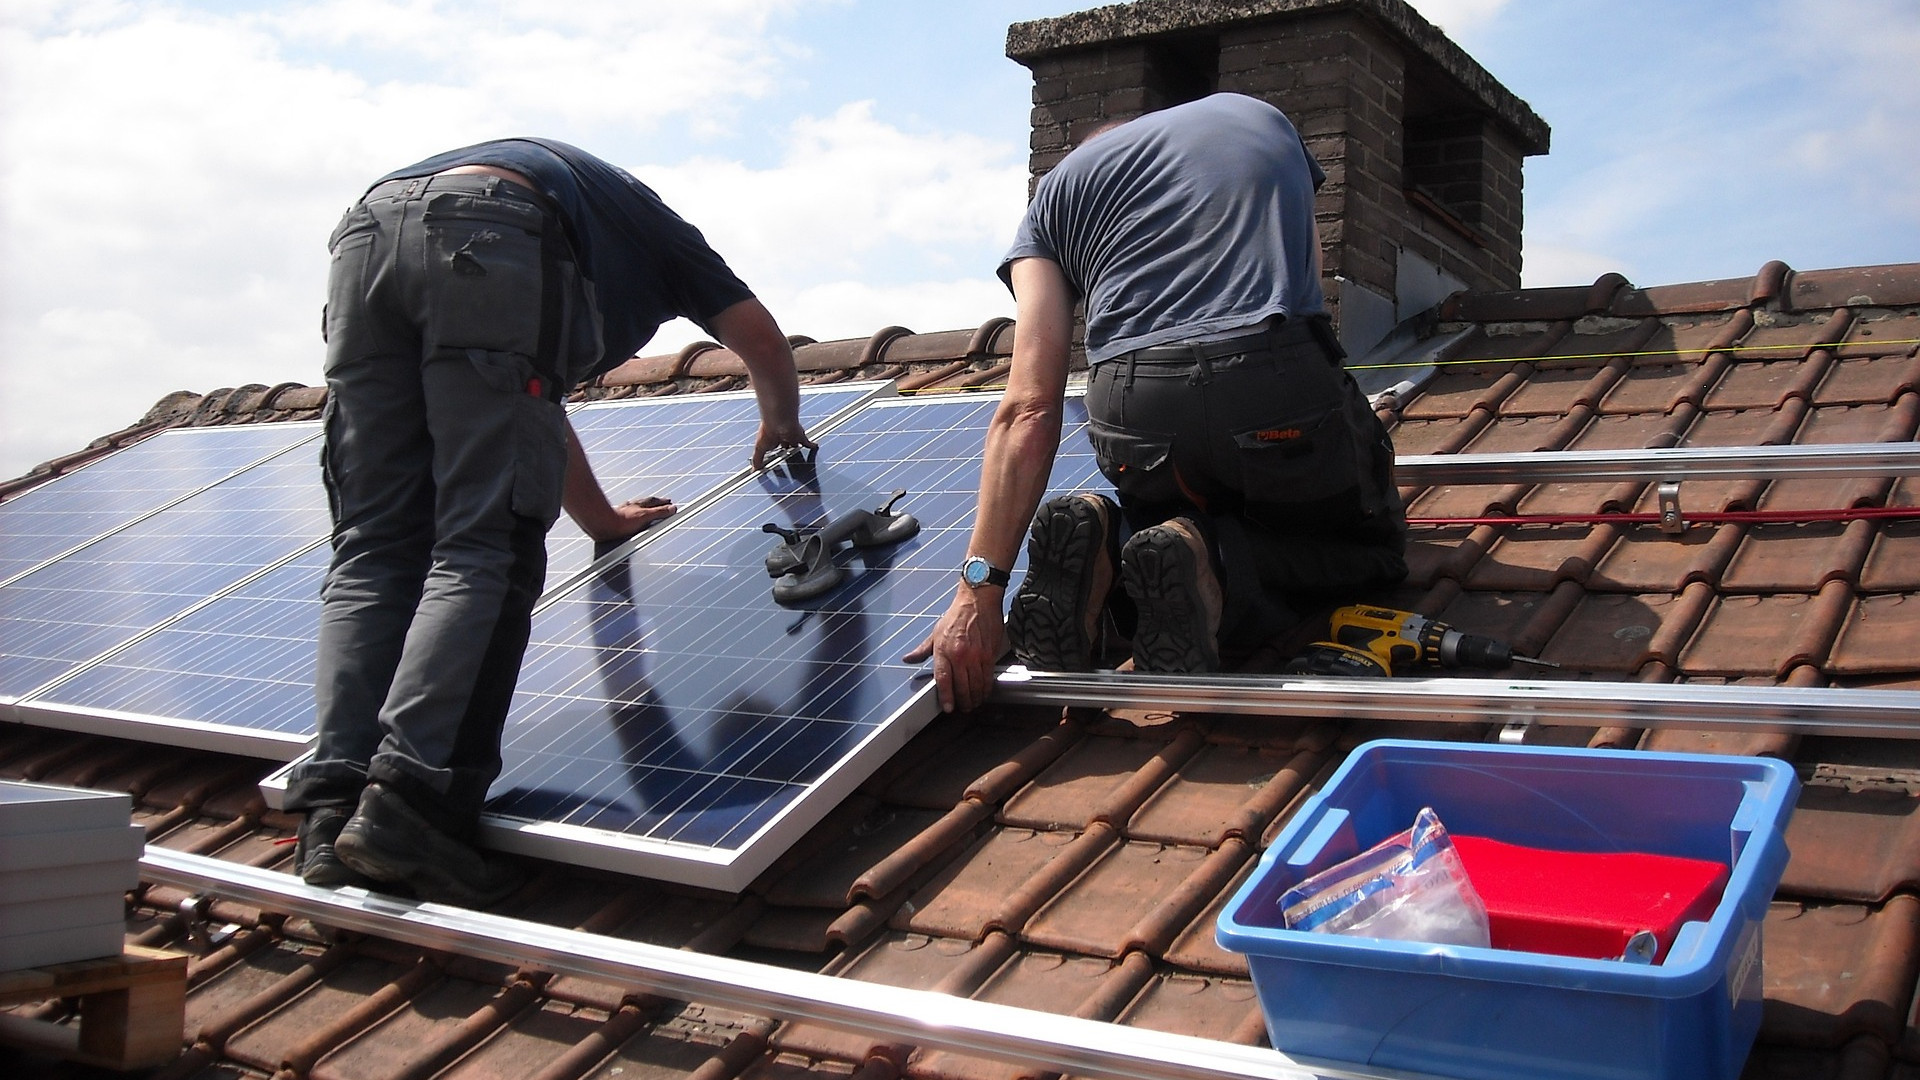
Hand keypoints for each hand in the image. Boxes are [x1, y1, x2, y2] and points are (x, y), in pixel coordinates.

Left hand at [587, 495, 674, 542]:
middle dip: (655, 505)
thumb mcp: (645, 517)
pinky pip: (626, 516)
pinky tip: (628, 520)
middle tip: (662, 505)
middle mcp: (631, 507)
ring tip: (647, 511)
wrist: (602, 527)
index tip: (670, 503)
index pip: (654, 501)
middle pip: (645, 503)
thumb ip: (659, 513)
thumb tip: (673, 508)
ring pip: (635, 509)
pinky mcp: (615, 519)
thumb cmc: (621, 522)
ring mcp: (623, 513)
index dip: (663, 503)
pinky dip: (631, 516)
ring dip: (642, 509)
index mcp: (639, 505)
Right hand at [753, 420, 816, 470]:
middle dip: (787, 449)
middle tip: (789, 458)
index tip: (775, 460)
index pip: (773, 447)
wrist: (779, 420)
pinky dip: (812, 445)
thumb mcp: (760, 448)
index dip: (773, 453)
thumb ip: (757, 460)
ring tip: (802, 455)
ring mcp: (792, 436)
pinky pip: (807, 442)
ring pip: (796, 444)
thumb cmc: (768, 431)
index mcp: (772, 439)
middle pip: (786, 445)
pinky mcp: (800, 436)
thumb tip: (753, 471)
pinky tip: (815, 447)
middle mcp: (782, 437)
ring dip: (798, 448)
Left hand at [902, 589, 1004, 712]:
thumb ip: (922, 650)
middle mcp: (960, 655)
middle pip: (962, 687)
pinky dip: (986, 688)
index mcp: (944, 650)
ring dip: (975, 698)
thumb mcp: (935, 632)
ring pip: (977, 685)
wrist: (978, 600)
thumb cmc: (957, 615)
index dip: (946, 697)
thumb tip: (909, 659)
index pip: (944, 680)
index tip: (948, 708)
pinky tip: (984, 691)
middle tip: (963, 708)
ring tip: (973, 703)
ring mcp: (977, 656)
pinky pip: (988, 677)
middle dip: (963, 702)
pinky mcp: (990, 654)